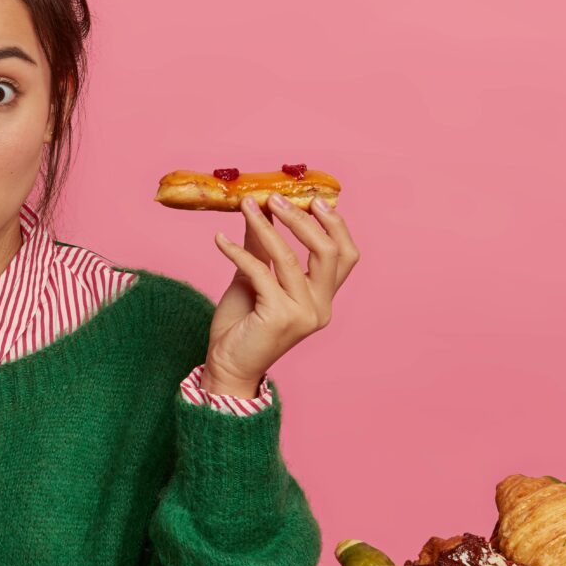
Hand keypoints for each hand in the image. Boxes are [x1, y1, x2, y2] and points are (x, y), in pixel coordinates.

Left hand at [203, 195, 359, 397]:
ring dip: (265, 227)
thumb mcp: (255, 280)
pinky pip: (260, 272)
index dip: (335, 224)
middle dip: (302, 219)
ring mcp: (303, 314)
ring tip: (246, 206)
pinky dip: (238, 252)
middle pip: (328, 252)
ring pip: (289, 258)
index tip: (314, 199)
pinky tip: (220, 241)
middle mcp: (320, 308)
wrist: (226, 367)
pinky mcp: (279, 318)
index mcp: (323, 299)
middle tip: (274, 198)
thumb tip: (260, 208)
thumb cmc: (242, 327)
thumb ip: (263, 248)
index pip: (345, 256)